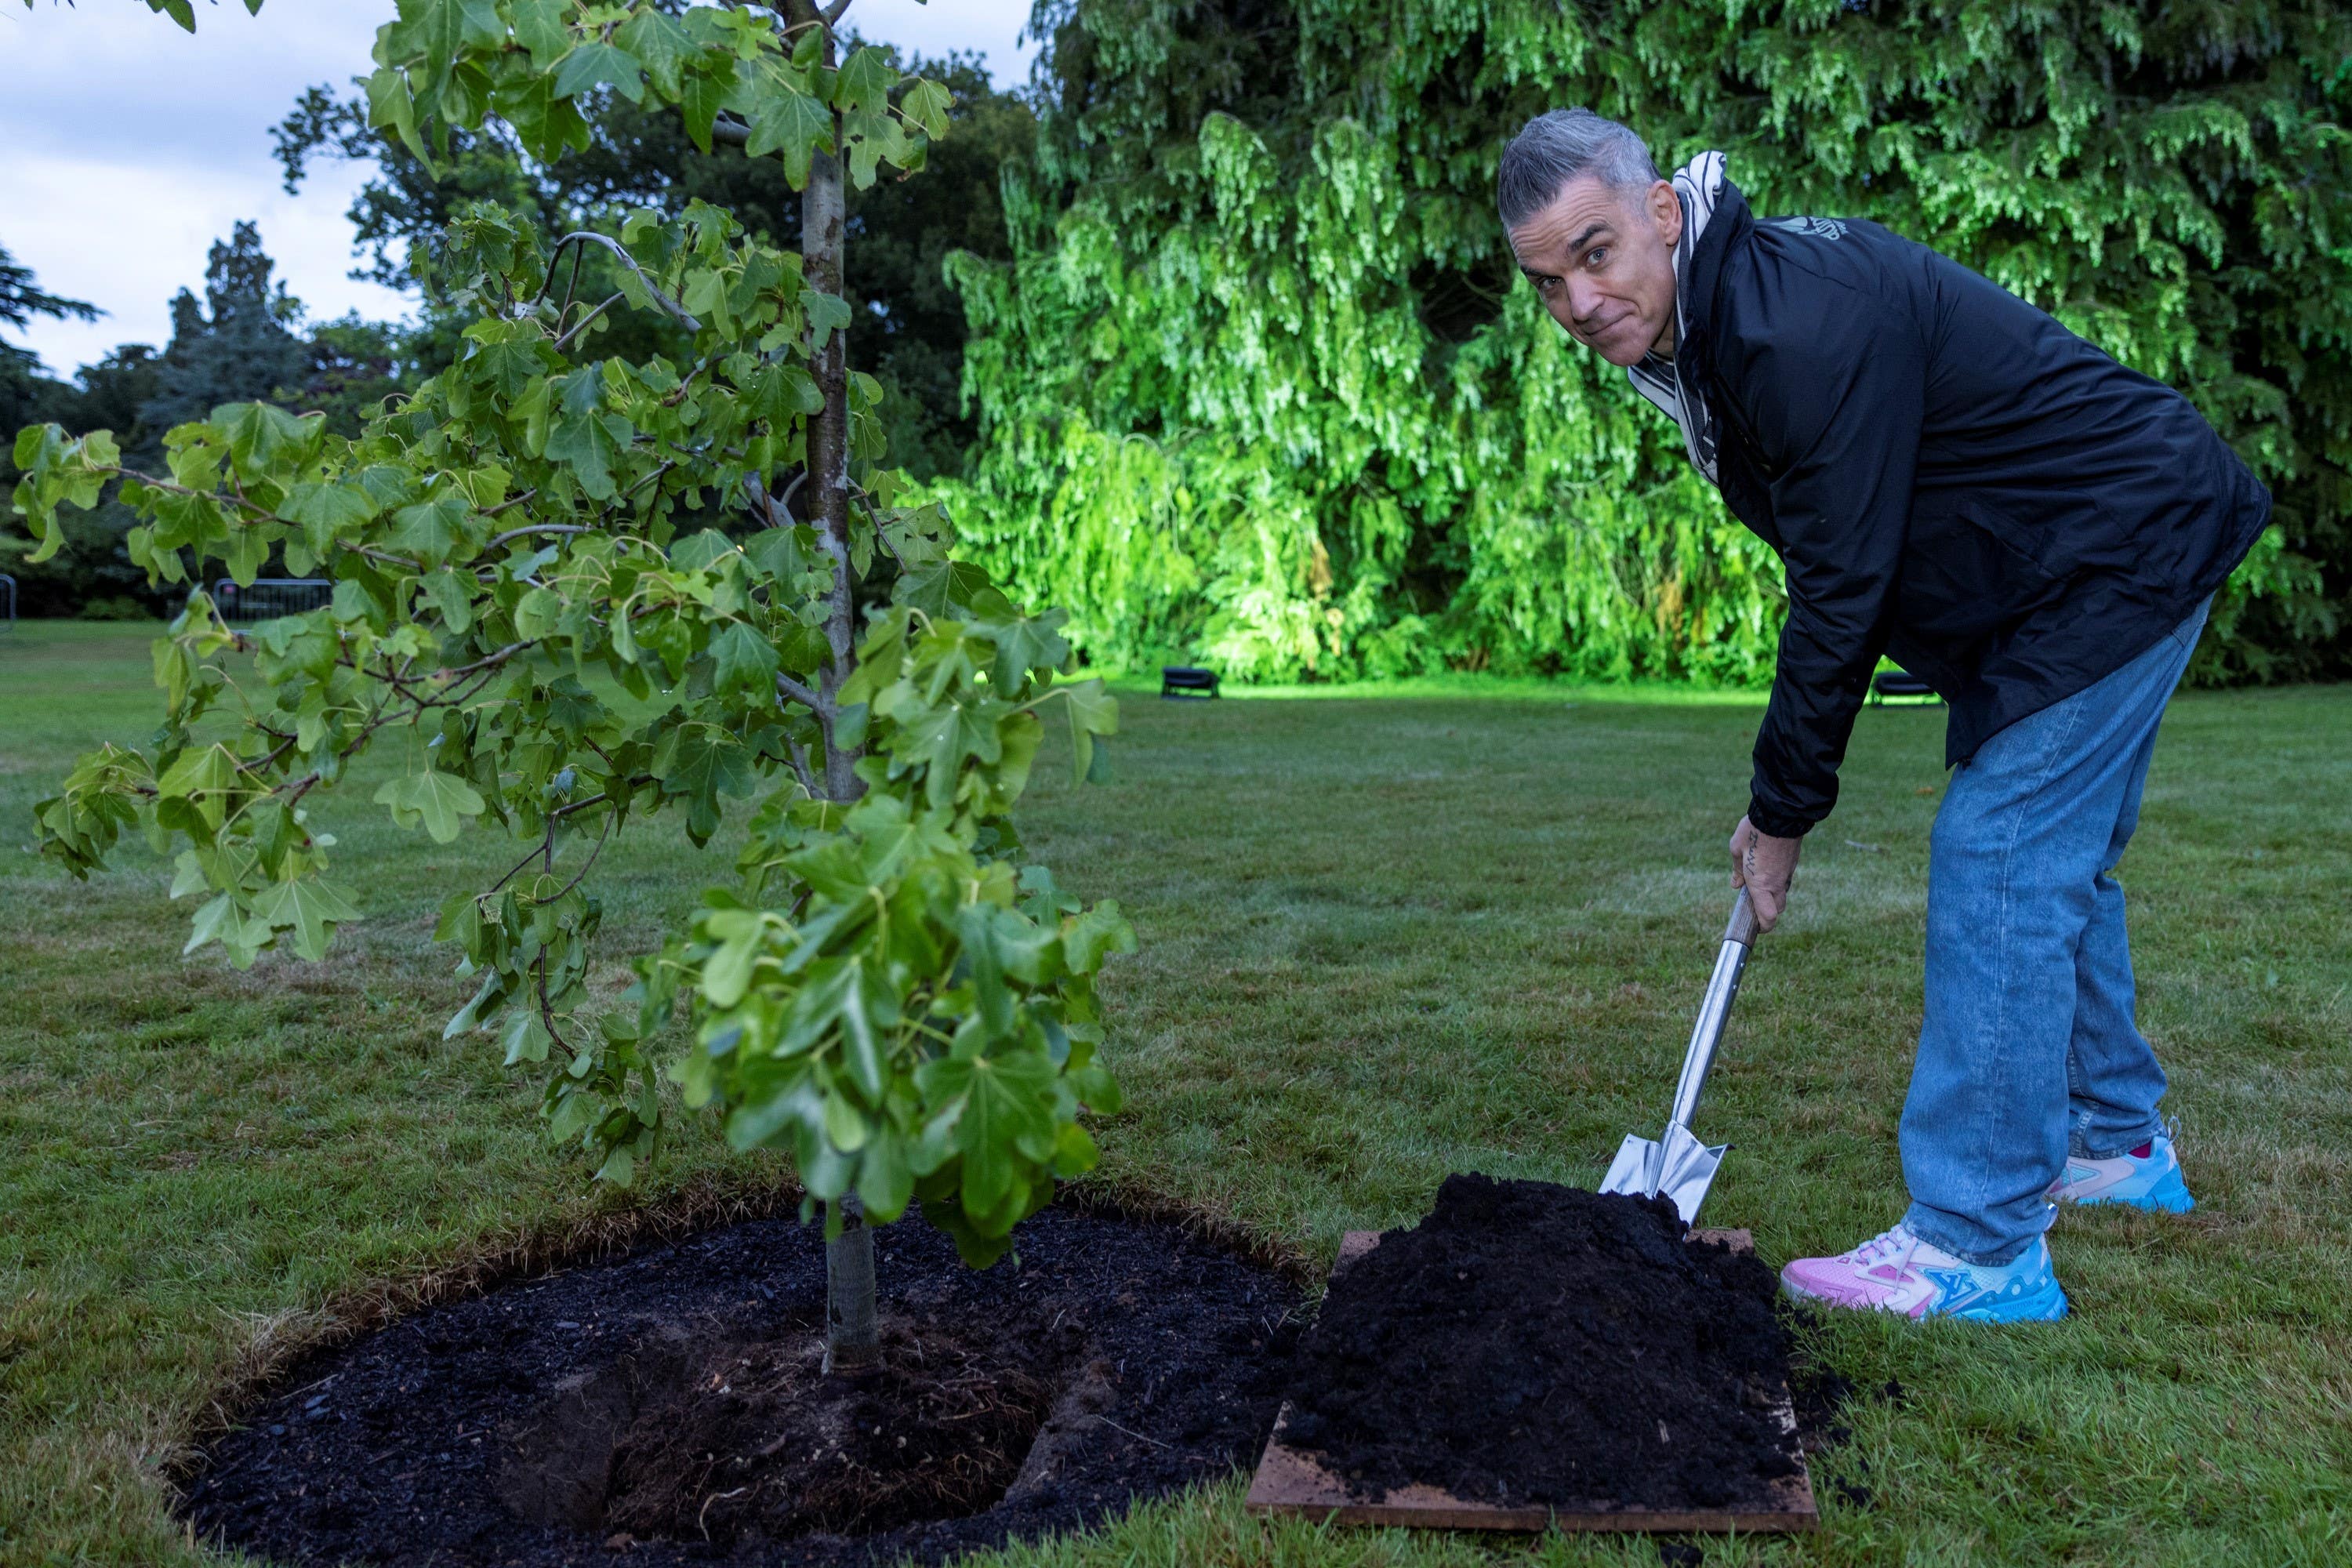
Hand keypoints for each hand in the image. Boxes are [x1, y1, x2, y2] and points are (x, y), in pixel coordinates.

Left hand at [1729, 815, 1801, 932]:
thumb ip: (1737, 870)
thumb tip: (1736, 885)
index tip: (1757, 927)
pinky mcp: (1793, 862)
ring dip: (1772, 895)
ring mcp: (1787, 873)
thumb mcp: (1736, 849)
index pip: (1768, 917)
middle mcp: (1777, 883)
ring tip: (1758, 882)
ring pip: (1782, 893)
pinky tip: (1767, 866)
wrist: (1780, 814)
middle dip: (1768, 912)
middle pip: (1778, 909)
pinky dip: (1777, 880)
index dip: (1764, 927)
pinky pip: (1785, 878)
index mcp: (1761, 884)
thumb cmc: (1754, 831)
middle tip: (1755, 905)